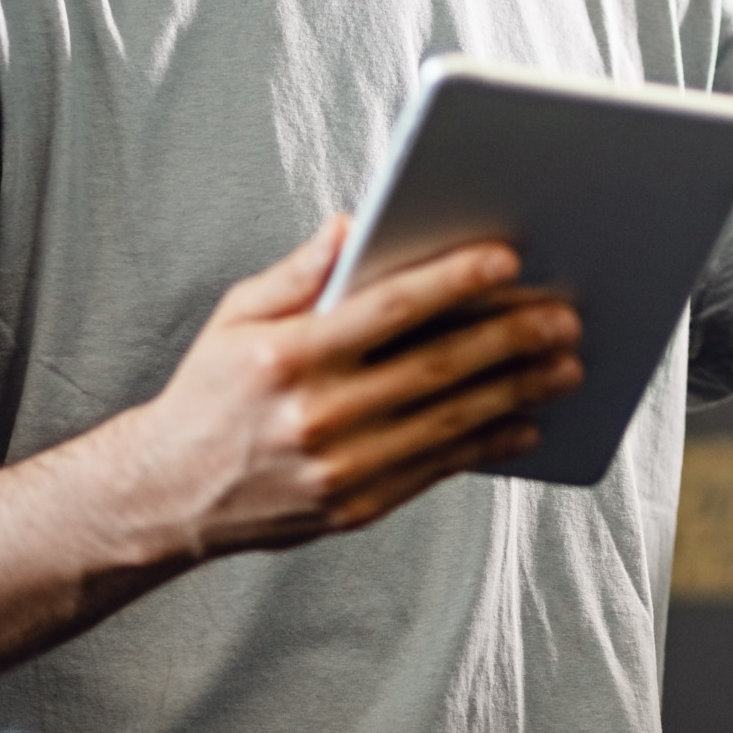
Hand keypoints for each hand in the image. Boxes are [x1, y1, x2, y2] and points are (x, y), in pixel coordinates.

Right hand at [133, 216, 582, 551]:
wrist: (169, 495)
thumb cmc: (209, 395)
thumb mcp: (234, 318)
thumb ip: (297, 273)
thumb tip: (352, 224)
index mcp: (285, 357)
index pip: (386, 309)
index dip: (452, 281)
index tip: (507, 260)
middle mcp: (315, 414)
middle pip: (434, 367)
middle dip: (509, 338)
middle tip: (563, 316)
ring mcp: (339, 468)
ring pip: (448, 422)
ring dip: (516, 392)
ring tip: (564, 365)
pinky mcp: (355, 508)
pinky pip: (436, 470)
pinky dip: (487, 445)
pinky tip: (524, 422)